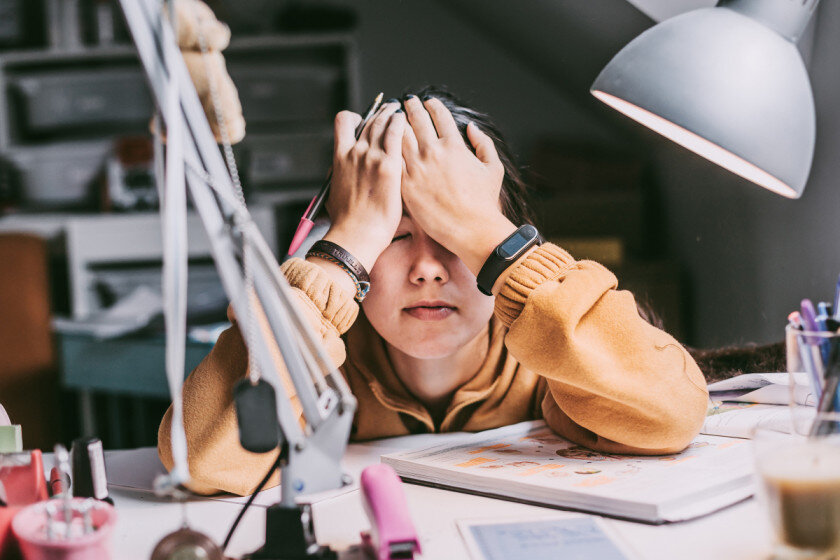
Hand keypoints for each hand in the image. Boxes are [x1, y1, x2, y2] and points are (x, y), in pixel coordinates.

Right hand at [322, 102, 404, 271]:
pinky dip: (400, 123)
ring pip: (383, 122)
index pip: (344, 121)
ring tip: (401, 111)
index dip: (356, 116)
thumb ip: (341, 177)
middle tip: (391, 110)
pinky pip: (396, 133)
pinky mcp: (388, 165)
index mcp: (340, 156)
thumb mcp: (335, 193)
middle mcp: (354, 151)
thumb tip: (343, 176)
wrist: (356, 234)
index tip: (365, 119)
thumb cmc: (347, 221)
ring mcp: (371, 156)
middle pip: (369, 120)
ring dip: (392, 113)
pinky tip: (406, 121)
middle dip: (381, 112)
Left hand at [401, 96, 516, 275]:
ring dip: (396, 123)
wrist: (470, 229)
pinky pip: (392, 159)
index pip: (440, 116)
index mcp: (454, 145)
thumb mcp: (493, 168)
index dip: (432, 105)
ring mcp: (417, 168)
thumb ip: (483, 144)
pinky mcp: (405, 184)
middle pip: (417, 120)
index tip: (428, 101)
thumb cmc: (484, 202)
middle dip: (411, 107)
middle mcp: (433, 152)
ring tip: (393, 117)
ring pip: (400, 136)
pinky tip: (386, 143)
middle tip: (406, 101)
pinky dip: (388, 147)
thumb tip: (471, 128)